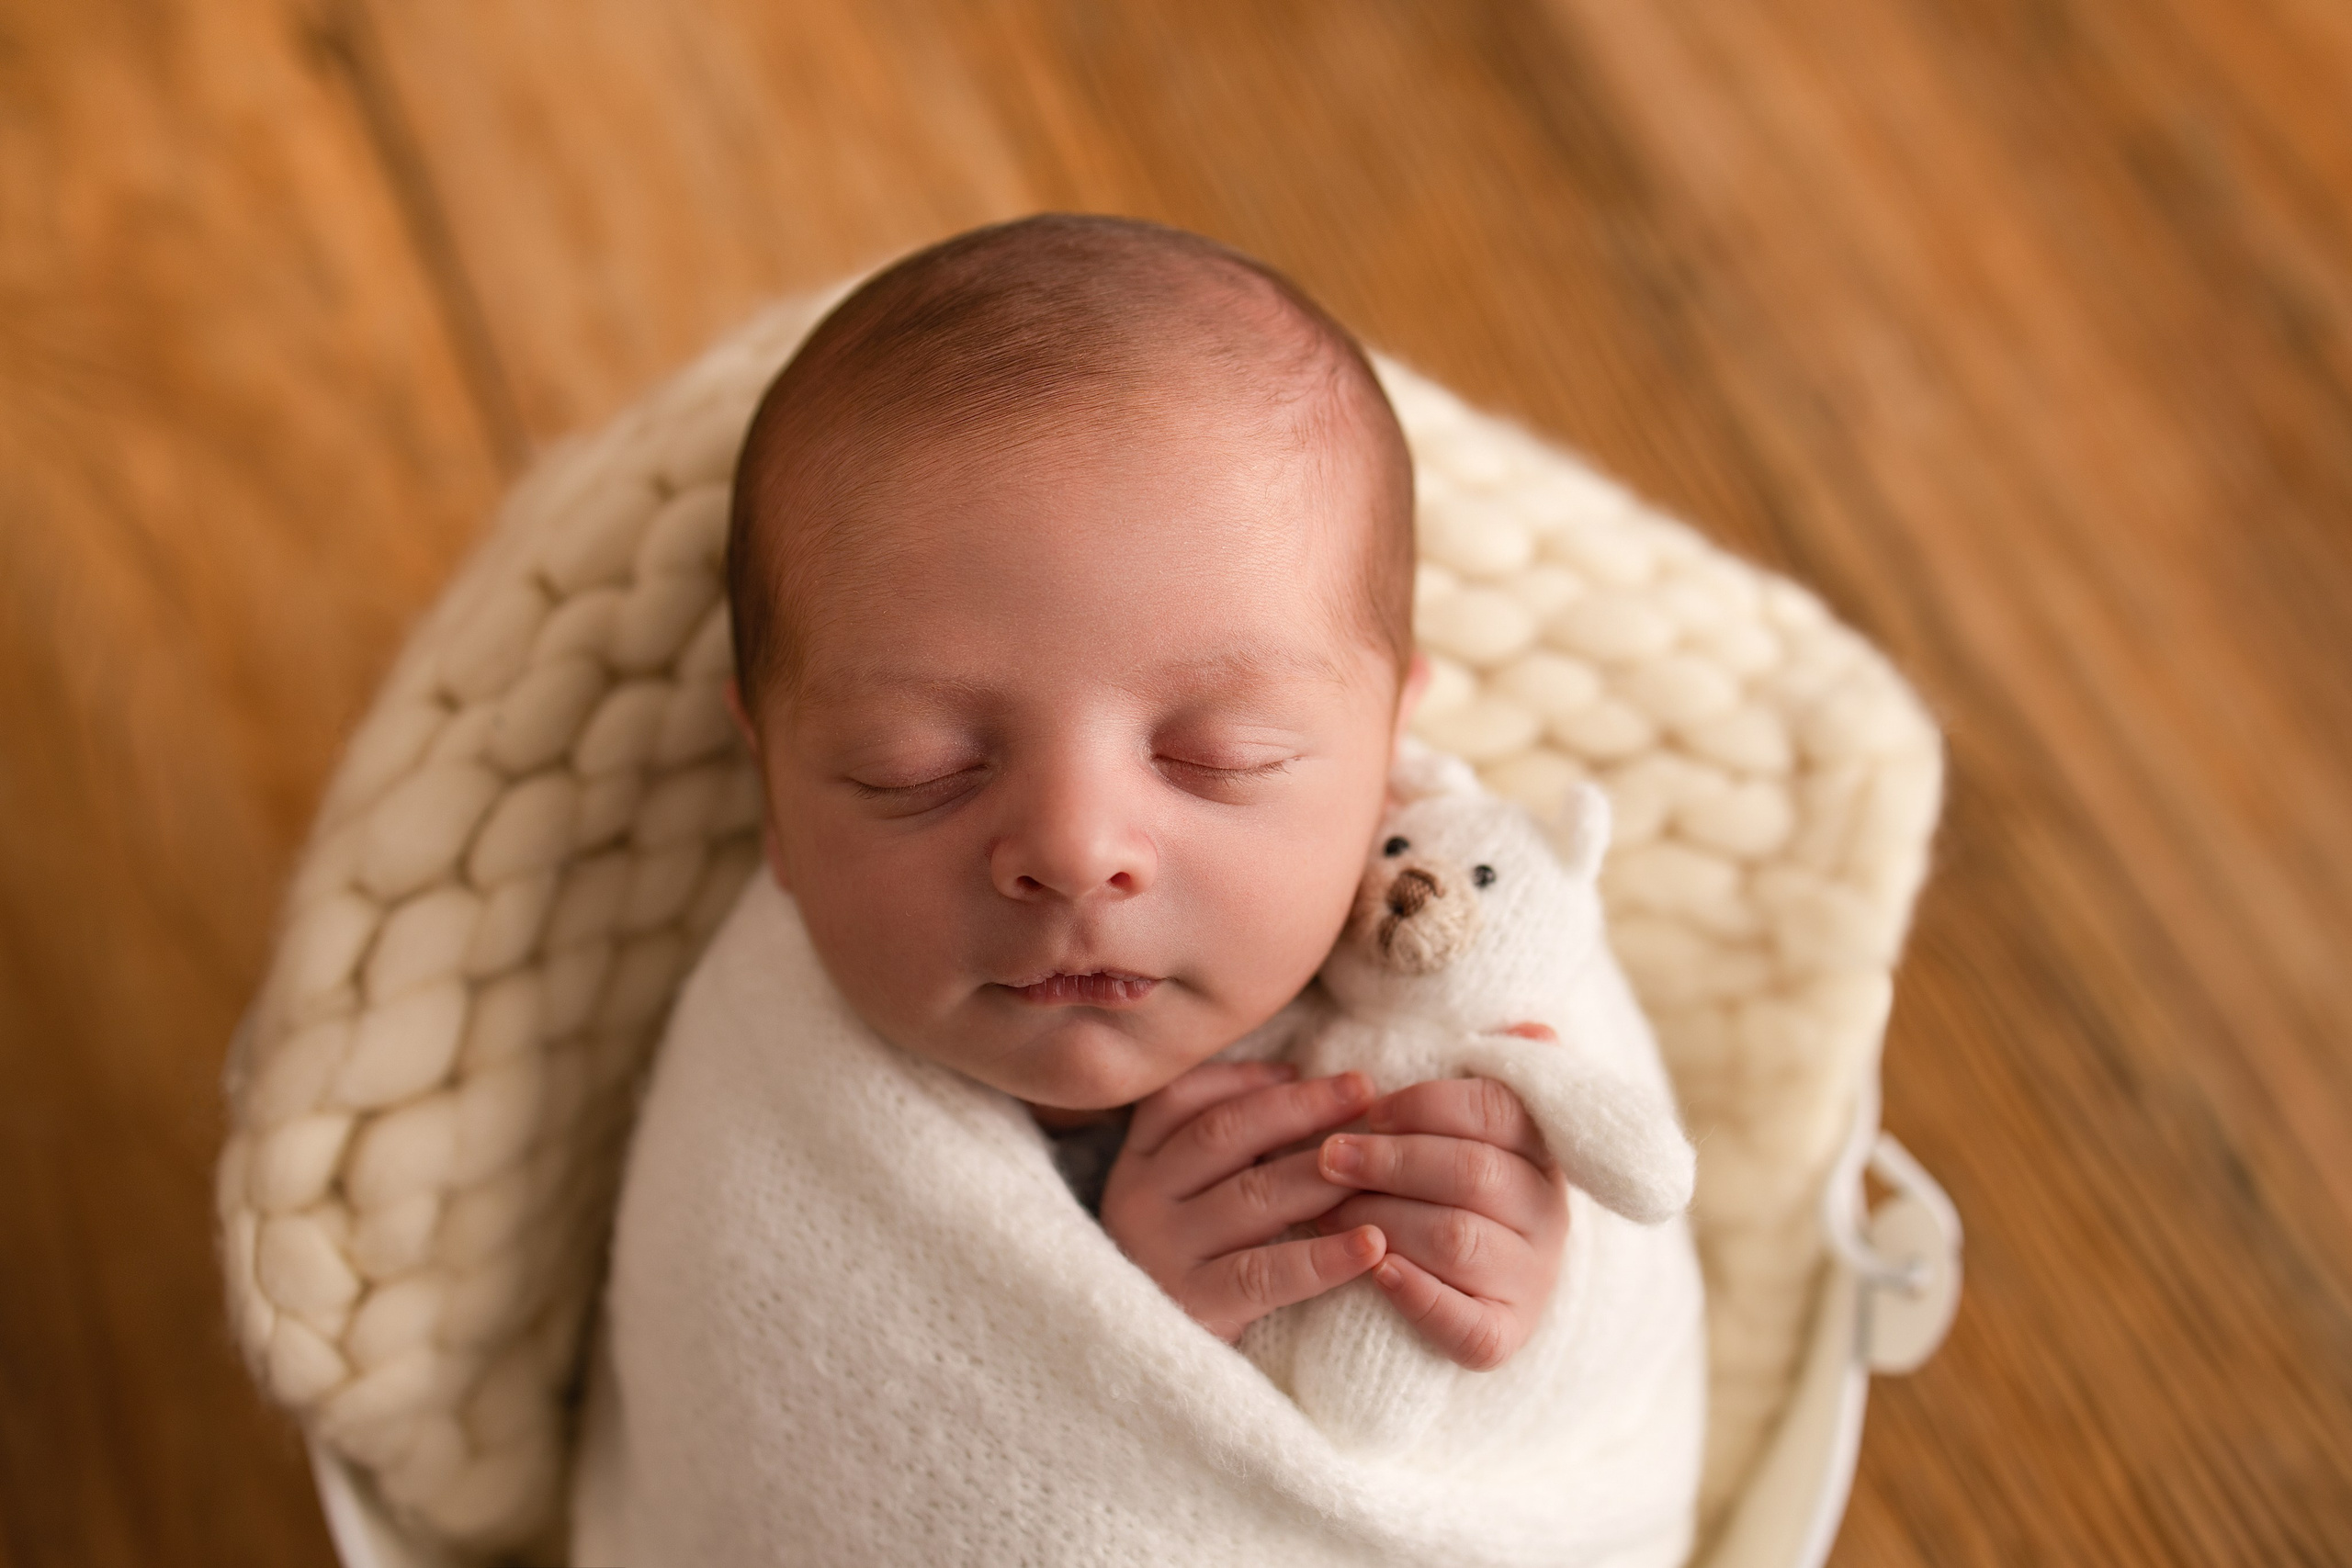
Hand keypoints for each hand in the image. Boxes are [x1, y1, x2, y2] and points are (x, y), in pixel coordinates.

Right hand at [1101, 1060, 1388, 1343]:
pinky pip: (1265, 1273)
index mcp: (1137, 1165)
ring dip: (1323, 1173)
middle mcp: (1137, 1200)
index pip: (1182, 1098)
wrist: (1150, 1382)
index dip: (1247, 1078)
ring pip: (1253, 1196)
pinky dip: (1324, 1257)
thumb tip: (1290, 1074)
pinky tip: (1373, 1245)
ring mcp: (1161, 1254)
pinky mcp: (1192, 1308)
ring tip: (1383, 1160)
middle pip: (1226, 1133)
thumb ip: (1223, 1146)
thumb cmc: (1188, 1272)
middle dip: (1302, 1107)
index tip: (1307, 1065)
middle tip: (1365, 1092)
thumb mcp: (1186, 1201)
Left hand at [1309, 1076, 1568, 1370]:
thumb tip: (1533, 1029)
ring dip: (1383, 1219)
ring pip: (1458, 1240)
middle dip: (1389, 1159)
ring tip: (1325, 1210)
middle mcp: (1547, 1215)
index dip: (1423, 1104)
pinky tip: (1374, 1269)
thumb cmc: (1442, 1186)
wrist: (1459, 1287)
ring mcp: (1530, 1280)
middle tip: (1328, 1157)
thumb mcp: (1467, 1129)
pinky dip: (1416, 1295)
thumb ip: (1491, 1077)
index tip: (1367, 1109)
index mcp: (1542, 1152)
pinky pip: (1465, 1324)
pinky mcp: (1501, 1338)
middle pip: (1472, 1173)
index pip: (1496, 1109)